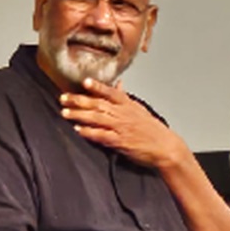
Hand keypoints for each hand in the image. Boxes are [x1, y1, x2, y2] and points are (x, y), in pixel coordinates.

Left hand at [59, 78, 185, 168]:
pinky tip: (79, 130)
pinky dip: (90, 133)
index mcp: (129, 105)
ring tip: (65, 113)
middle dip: (79, 100)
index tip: (85, 82)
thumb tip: (118, 84)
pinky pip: (102, 136)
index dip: (98, 87)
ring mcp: (122, 128)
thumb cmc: (153, 130)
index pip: (111, 92)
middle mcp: (124, 114)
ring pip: (97, 118)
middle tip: (63, 98)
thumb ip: (126, 97)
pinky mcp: (121, 142)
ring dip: (79, 115)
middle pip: (99, 104)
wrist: (166, 148)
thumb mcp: (140, 109)